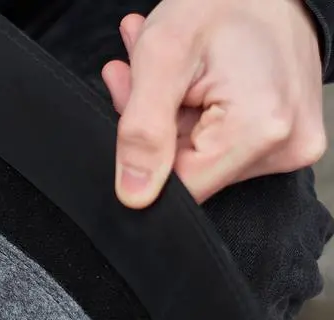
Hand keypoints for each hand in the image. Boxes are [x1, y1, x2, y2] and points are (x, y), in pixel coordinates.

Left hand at [102, 0, 325, 208]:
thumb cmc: (223, 1)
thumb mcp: (163, 55)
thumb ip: (143, 129)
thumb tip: (133, 196)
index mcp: (259, 130)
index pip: (181, 187)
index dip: (146, 155)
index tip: (134, 107)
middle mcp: (286, 148)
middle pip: (191, 173)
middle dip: (157, 131)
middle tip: (143, 80)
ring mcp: (290, 148)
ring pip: (201, 162)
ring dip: (171, 121)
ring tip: (167, 74)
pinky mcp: (285, 143)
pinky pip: (221, 149)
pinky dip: (193, 119)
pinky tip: (185, 85)